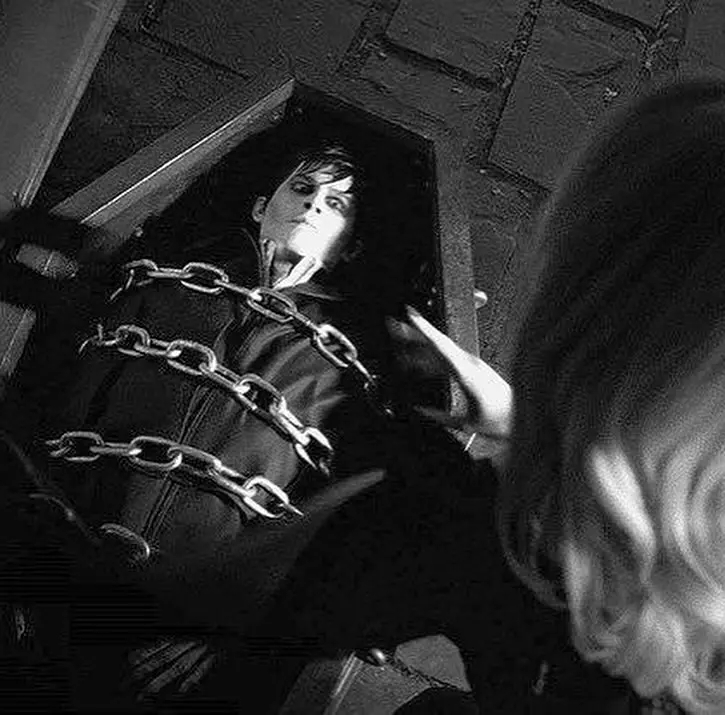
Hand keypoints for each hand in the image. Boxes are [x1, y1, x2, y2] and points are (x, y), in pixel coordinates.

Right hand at [390, 306, 512, 440]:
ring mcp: (472, 365)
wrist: (523, 417)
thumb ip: (440, 416)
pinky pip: (447, 360)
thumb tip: (418, 411)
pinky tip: (419, 366)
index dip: (424, 330)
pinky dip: (430, 359)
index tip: (410, 316)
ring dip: (420, 346)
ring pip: (441, 350)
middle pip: (437, 343)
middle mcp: (469, 364)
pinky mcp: (473, 370)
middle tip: (395, 324)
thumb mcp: (466, 423)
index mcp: (466, 372)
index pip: (440, 345)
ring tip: (400, 345)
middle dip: (415, 332)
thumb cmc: (501, 419)